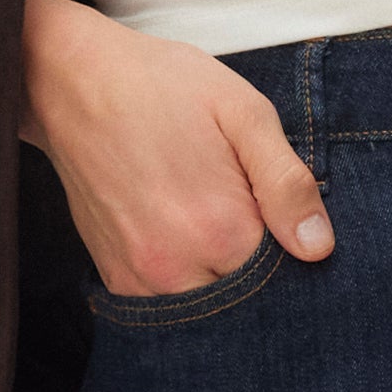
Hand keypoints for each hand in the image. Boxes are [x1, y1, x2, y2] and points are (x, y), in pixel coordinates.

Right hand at [24, 0, 334, 294]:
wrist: (73, 83)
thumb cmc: (163, 87)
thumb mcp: (243, 112)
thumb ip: (287, 182)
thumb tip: (319, 247)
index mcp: (221, 228)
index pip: (288, 275)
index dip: (297, 249)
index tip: (284, 215)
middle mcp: (178, 267)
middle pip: (248, 301)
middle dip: (261, 272)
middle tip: (247, 211)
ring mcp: (141, 278)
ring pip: (208, 308)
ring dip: (222, 279)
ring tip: (213, 220)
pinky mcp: (117, 278)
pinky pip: (169, 305)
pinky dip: (188, 283)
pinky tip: (188, 237)